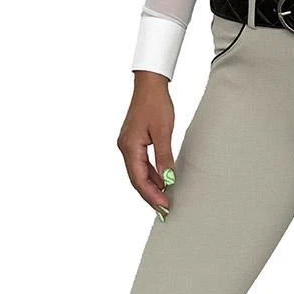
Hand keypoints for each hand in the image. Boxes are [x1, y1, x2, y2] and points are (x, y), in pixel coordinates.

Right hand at [118, 73, 176, 217]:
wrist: (149, 84)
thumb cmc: (156, 104)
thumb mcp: (164, 132)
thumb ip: (164, 157)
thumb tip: (168, 180)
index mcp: (129, 147)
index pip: (139, 179)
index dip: (152, 195)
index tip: (164, 206)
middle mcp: (125, 148)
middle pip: (136, 179)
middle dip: (150, 195)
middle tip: (165, 210)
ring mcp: (128, 144)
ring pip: (138, 172)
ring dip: (151, 186)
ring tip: (165, 199)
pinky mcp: (133, 141)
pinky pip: (141, 163)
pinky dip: (151, 174)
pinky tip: (162, 180)